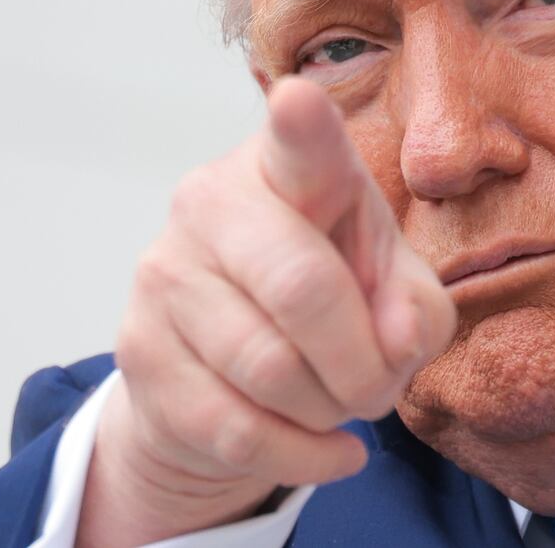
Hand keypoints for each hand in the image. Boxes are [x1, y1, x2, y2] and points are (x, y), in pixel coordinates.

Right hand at [77, 77, 456, 547]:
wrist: (221, 371)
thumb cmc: (327, 299)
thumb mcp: (390, 291)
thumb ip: (416, 308)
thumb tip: (395, 342)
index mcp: (287, 169)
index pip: (299, 144)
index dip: (303, 125)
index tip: (299, 101)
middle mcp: (212, 203)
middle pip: (302, 289)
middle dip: (360, 363)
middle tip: (378, 388)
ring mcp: (164, 275)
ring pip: (271, 370)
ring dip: (330, 410)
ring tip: (340, 404)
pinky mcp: (138, 352)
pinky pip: (237, 429)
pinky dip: (302, 455)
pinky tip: (325, 448)